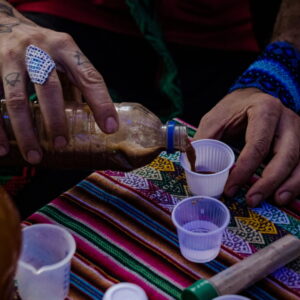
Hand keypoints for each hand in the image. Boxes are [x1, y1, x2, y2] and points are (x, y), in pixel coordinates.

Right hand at [0, 2, 118, 163]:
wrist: (1, 21)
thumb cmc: (41, 47)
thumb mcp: (63, 56)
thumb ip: (76, 81)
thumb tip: (95, 115)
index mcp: (65, 48)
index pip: (89, 77)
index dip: (102, 103)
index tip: (110, 128)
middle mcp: (38, 50)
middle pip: (49, 88)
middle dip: (56, 119)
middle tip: (62, 144)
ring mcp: (10, 58)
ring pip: (16, 99)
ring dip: (26, 132)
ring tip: (36, 157)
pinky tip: (4, 149)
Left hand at [195, 88, 299, 206]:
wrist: (253, 97)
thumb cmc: (233, 109)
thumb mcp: (215, 119)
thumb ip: (205, 140)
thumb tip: (193, 166)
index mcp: (265, 110)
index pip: (257, 145)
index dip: (244, 170)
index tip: (230, 188)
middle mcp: (287, 120)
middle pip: (287, 154)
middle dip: (270, 181)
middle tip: (252, 200)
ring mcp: (298, 131)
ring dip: (290, 185)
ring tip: (276, 201)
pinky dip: (296, 182)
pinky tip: (284, 194)